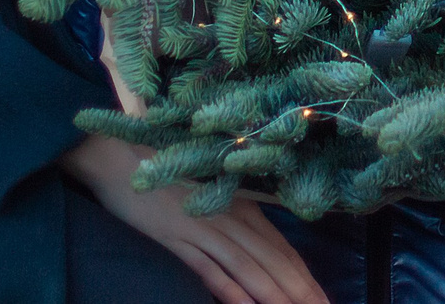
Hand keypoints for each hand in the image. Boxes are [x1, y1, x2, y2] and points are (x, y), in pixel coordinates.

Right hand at [60, 134, 325, 303]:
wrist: (119, 155)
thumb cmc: (167, 175)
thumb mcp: (211, 196)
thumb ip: (237, 220)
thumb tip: (263, 251)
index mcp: (243, 205)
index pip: (283, 249)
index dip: (305, 278)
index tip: (325, 300)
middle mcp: (231, 217)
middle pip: (273, 262)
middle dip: (300, 293)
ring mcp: (204, 228)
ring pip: (249, 267)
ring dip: (275, 296)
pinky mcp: (176, 238)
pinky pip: (209, 268)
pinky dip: (231, 290)